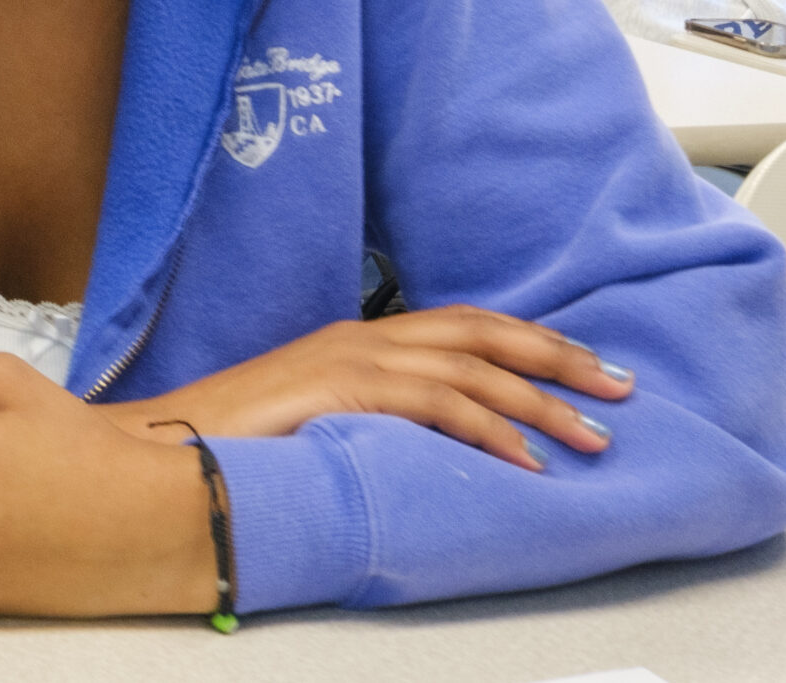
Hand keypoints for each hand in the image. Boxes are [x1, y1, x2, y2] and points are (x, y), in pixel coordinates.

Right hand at [97, 306, 632, 472]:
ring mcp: (350, 358)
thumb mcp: (316, 420)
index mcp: (357, 339)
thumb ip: (369, 417)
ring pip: (470, 366)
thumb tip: (427, 444)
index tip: (584, 365)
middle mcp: (361, 337)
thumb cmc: (231, 443)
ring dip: (541, 402)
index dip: (529, 340)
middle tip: (619, 388)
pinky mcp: (341, 388)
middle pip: (480, 332)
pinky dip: (489, 429)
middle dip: (557, 356)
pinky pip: (436, 403)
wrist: (166, 445)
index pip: (461, 325)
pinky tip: (526, 461)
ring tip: (592, 437)